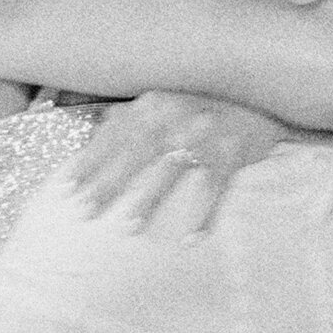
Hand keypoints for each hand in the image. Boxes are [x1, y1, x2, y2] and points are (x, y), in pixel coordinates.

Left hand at [69, 92, 284, 232]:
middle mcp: (178, 115)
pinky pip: (216, 187)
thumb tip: (96, 130)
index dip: (90, 160)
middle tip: (86, 211)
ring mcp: (207, 134)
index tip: (67, 186)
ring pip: (173, 170)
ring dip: (151, 200)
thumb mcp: (167, 98)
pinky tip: (192, 240)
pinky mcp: (234, 151)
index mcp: (156, 102)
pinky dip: (205, 214)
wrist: (265, 93)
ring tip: (129, 227)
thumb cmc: (206, 101)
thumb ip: (133, 113)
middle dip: (109, 183)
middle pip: (136, 152)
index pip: (114, 134)